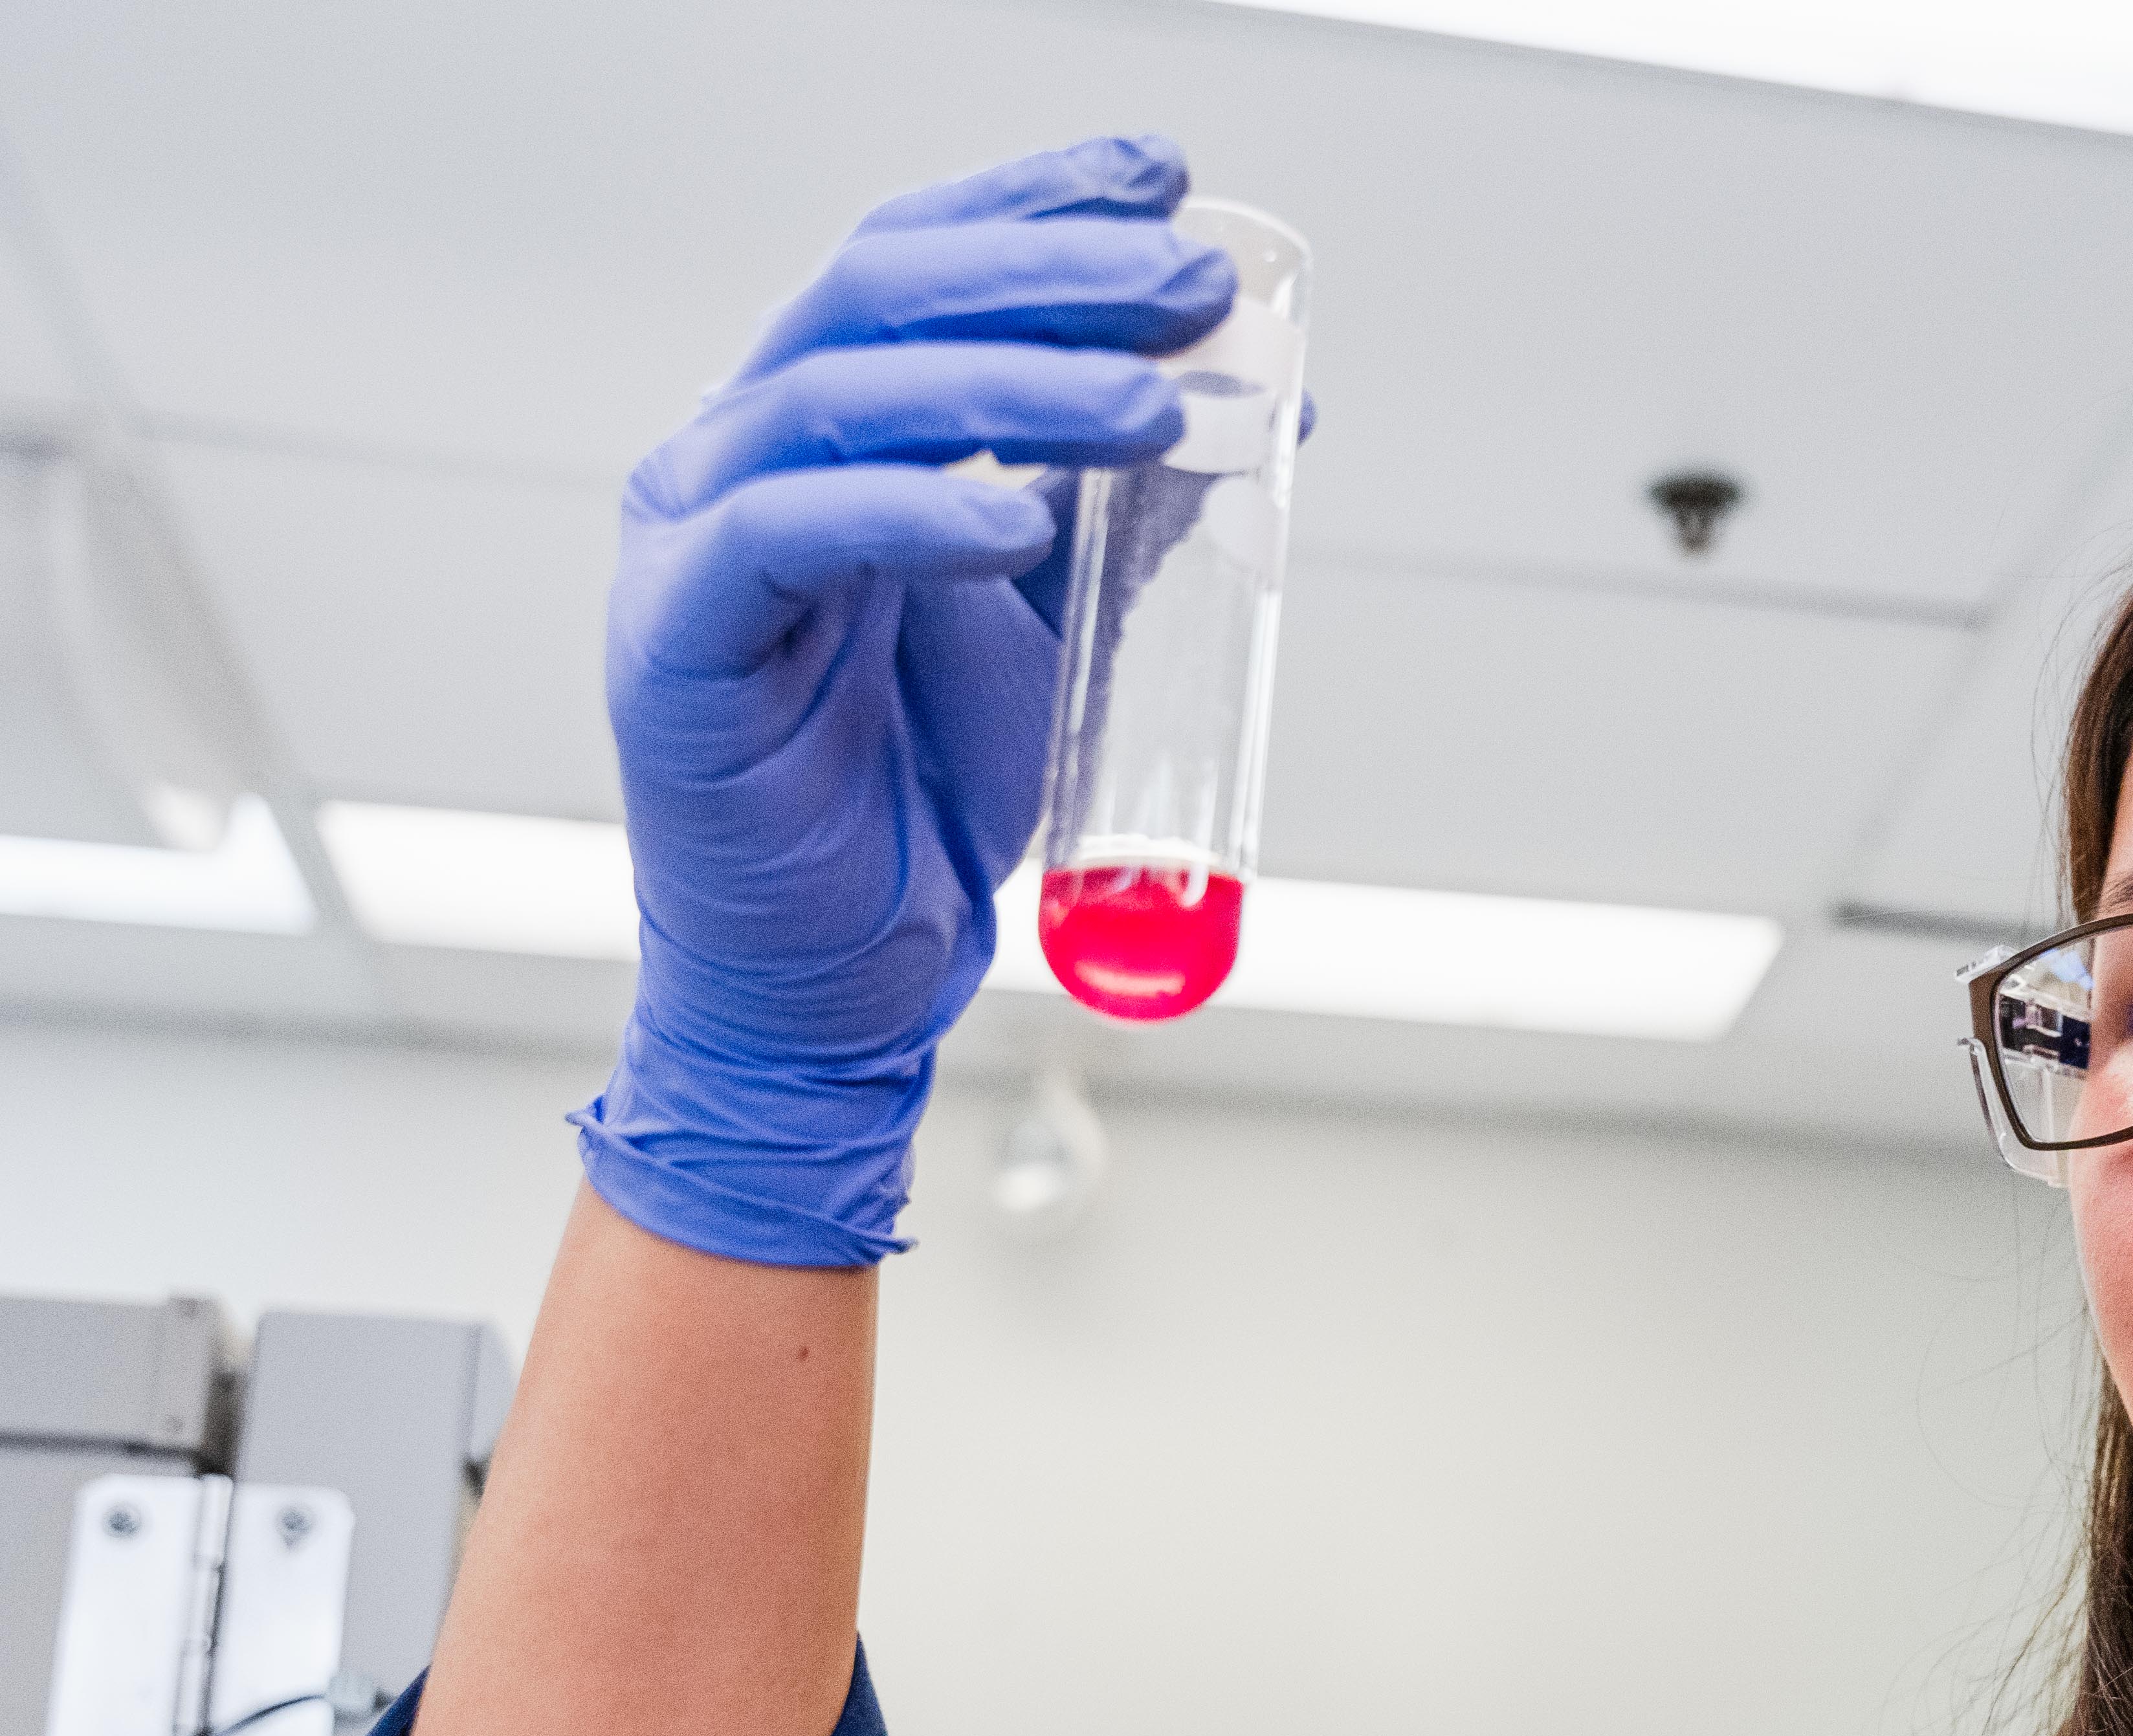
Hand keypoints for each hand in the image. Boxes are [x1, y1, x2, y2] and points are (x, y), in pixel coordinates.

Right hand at [579, 137, 1229, 1266]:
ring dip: (1014, 386)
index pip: (922, 265)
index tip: (1168, 180)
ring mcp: (693, 539)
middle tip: (1192, 284)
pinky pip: (790, 539)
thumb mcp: (1066, 620)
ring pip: (842, 399)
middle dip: (1051, 274)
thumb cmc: (932, 791)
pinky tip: (1020, 517)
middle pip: (884, 298)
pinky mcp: (678, 643)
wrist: (848, 975)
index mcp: (824, 428)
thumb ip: (1135, 507)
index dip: (1038, 205)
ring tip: (1156, 404)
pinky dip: (915, 514)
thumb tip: (1270, 398)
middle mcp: (740, 454)